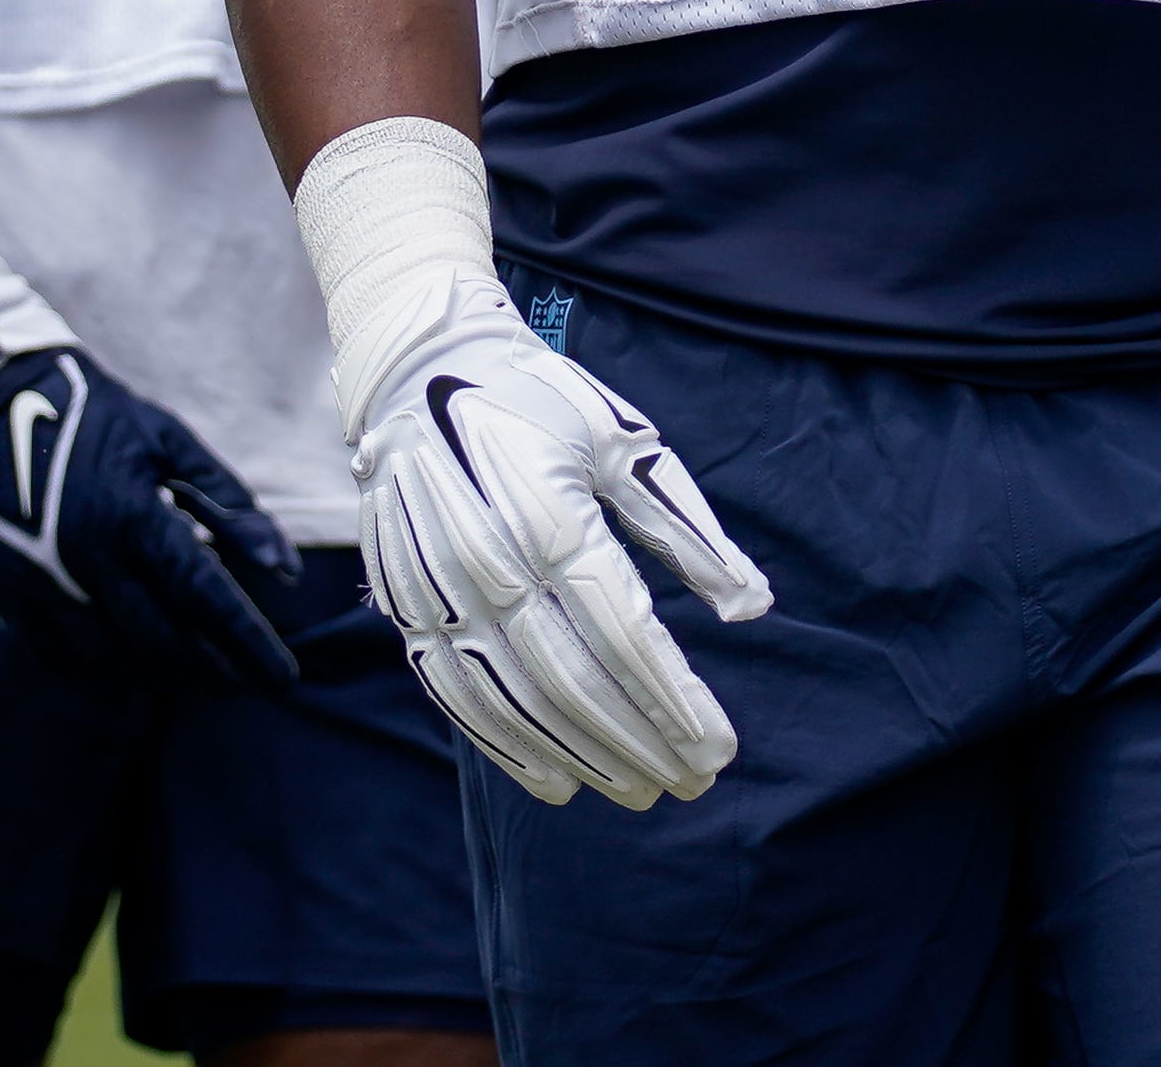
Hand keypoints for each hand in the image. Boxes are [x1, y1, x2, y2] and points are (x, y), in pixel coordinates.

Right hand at [0, 347, 304, 691]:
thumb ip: (231, 505)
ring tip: (201, 670)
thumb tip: (287, 571)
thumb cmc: (95, 418)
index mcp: (131, 514)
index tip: (282, 677)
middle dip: (212, 669)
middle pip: (162, 641)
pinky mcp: (10, 597)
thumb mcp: (171, 442)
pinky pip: (65, 658)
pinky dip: (108, 668)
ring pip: (114, 659)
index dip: (247, 642)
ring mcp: (41, 584)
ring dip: (164, 673)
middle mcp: (85, 558)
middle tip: (245, 677)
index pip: (204, 596)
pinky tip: (137, 663)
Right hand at [344, 263, 770, 810]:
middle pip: (574, 681)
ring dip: (584, 757)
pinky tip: (555, 781)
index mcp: (552, 516)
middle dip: (640, 742)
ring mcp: (439, 590)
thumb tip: (752, 606)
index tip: (719, 749)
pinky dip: (506, 748)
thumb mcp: (626, 443)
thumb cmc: (541, 402)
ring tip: (639, 790)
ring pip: (517, 701)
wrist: (418, 370)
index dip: (673, 701)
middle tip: (693, 782)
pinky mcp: (407, 606)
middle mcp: (489, 563)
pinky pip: (457, 696)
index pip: (624, 634)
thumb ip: (686, 531)